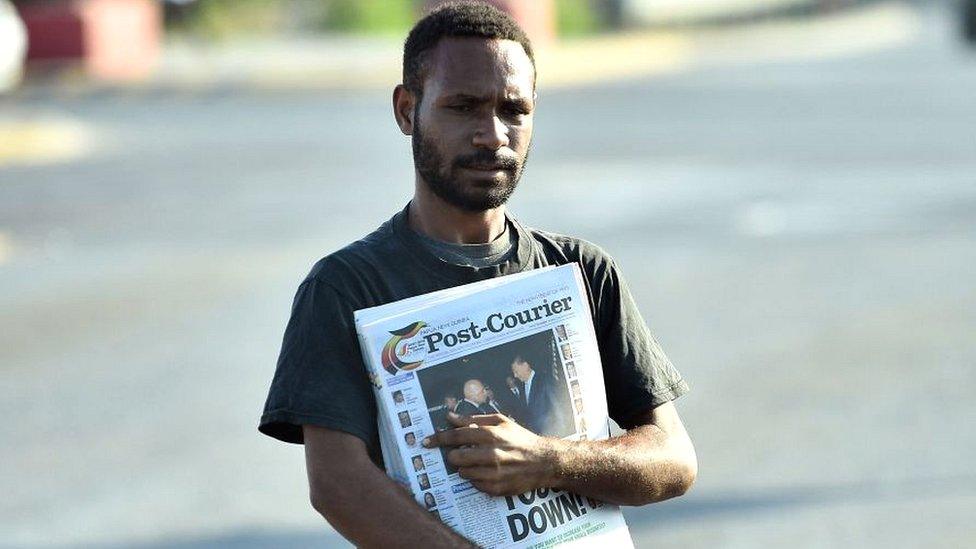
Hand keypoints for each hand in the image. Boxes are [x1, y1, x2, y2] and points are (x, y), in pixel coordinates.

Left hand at [423, 412, 558, 496]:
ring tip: (478, 463)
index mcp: (491, 434)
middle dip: (453, 455)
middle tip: (458, 454)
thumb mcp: (500, 422)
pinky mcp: (496, 489)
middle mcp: (491, 455)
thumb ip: (473, 419)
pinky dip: (476, 478)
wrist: (543, 462)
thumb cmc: (520, 439)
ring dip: (465, 468)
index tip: (426, 441)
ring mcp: (494, 474)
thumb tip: (450, 416)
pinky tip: (487, 472)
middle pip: (456, 457)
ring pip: (463, 473)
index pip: (457, 436)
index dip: (439, 438)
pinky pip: (474, 485)